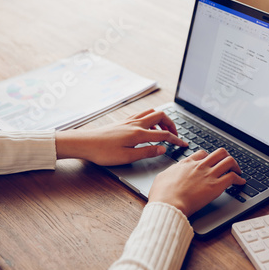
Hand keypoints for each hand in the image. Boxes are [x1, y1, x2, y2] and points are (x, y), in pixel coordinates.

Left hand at [55, 109, 186, 164]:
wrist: (85, 143)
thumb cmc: (103, 152)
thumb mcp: (127, 157)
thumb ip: (147, 152)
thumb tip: (163, 149)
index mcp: (139, 134)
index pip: (164, 135)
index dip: (177, 140)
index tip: (184, 145)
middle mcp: (136, 124)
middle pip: (161, 116)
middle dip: (172, 124)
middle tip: (175, 135)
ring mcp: (129, 120)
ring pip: (152, 113)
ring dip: (161, 120)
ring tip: (163, 132)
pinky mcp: (123, 121)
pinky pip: (142, 114)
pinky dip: (151, 118)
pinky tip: (147, 128)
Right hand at [148, 148, 245, 216]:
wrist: (169, 203)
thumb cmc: (162, 194)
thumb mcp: (163, 177)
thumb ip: (171, 172)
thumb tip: (171, 173)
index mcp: (187, 163)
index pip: (202, 153)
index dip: (209, 157)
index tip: (212, 162)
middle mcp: (200, 166)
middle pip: (219, 152)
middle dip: (226, 157)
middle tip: (228, 164)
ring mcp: (209, 175)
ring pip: (229, 161)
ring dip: (236, 166)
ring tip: (238, 172)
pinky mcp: (216, 186)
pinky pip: (233, 177)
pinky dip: (239, 179)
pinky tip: (240, 182)